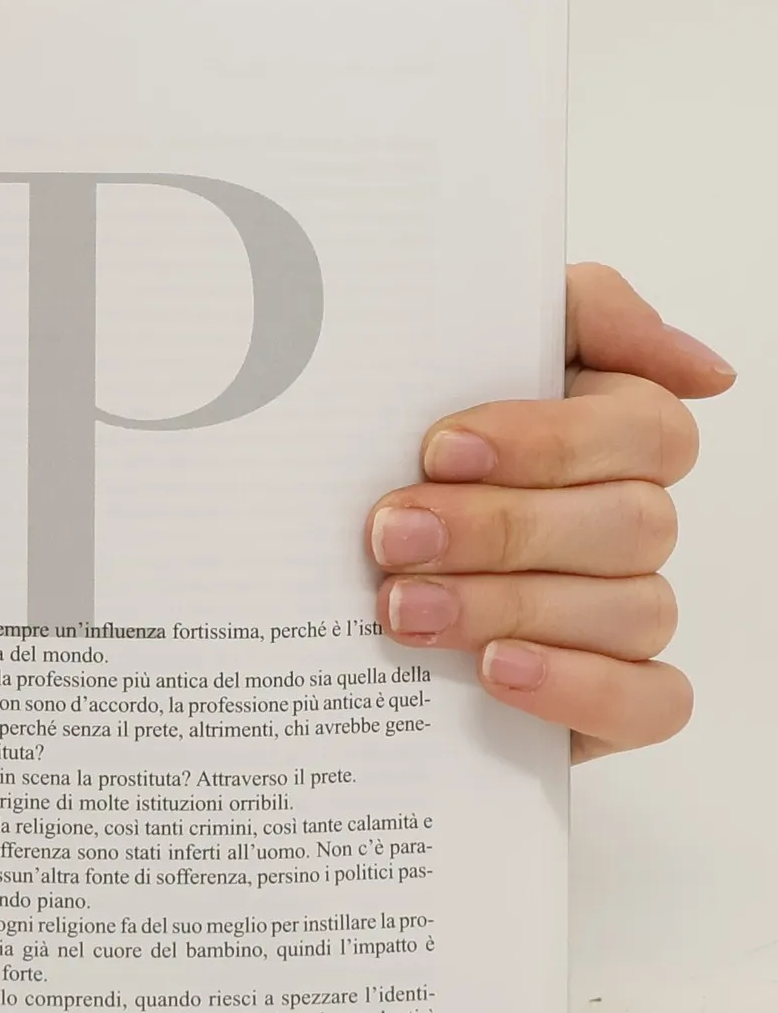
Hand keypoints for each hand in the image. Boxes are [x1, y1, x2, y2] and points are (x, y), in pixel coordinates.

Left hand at [367, 263, 734, 761]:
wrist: (307, 565)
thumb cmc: (393, 452)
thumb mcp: (457, 348)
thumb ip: (582, 311)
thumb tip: (704, 369)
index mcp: (609, 436)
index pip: (643, 428)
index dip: (547, 440)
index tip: (438, 450)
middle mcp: (628, 523)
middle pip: (628, 523)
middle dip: (500, 529)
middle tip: (392, 536)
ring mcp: (625, 613)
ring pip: (631, 608)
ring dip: (507, 606)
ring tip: (401, 609)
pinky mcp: (613, 699)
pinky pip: (650, 701)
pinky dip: (578, 685)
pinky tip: (496, 671)